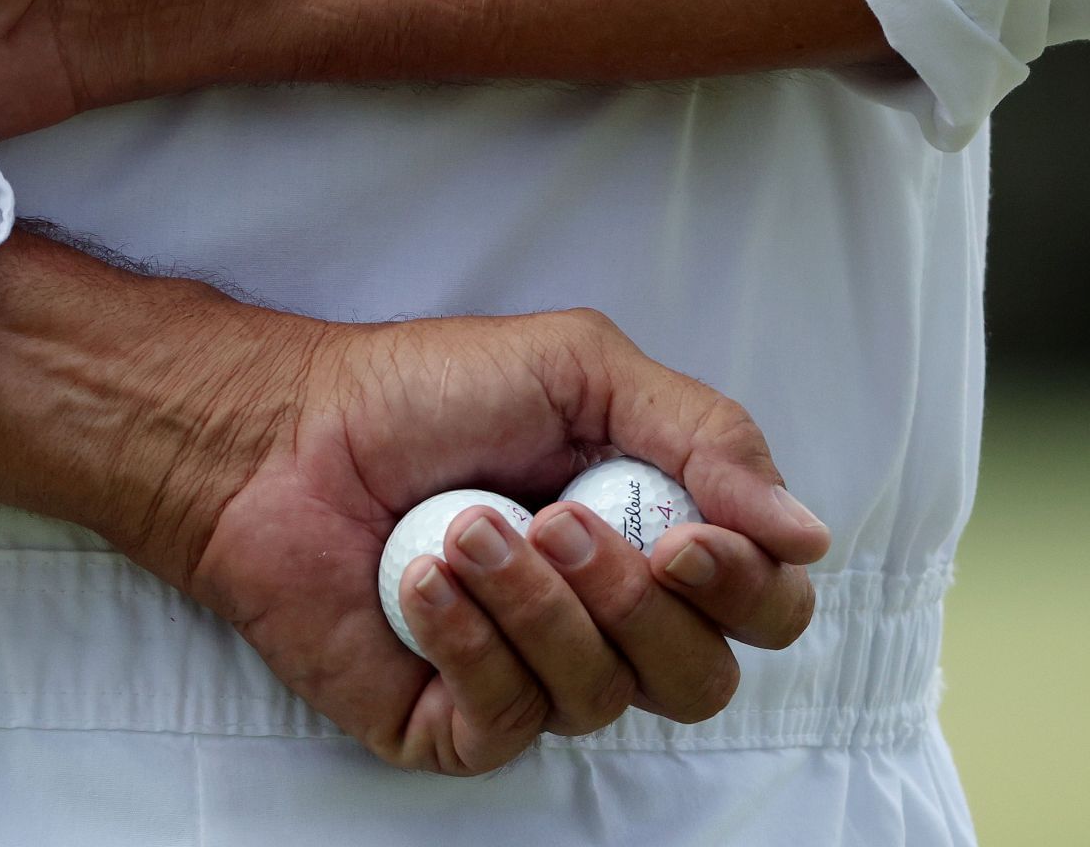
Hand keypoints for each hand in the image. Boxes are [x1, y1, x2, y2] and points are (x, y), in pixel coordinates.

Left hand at [163, 307, 827, 775]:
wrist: (284, 431)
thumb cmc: (423, 392)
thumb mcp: (579, 369)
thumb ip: (703, 435)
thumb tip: (805, 534)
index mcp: (650, 540)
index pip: (763, 611)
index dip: (748, 593)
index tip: (691, 541)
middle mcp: (602, 621)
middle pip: (700, 679)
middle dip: (636, 604)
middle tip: (556, 522)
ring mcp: (527, 676)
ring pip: (602, 698)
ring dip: (536, 606)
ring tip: (466, 526)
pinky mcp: (450, 719)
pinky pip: (506, 721)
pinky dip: (470, 642)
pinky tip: (422, 581)